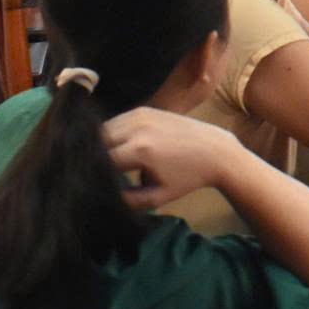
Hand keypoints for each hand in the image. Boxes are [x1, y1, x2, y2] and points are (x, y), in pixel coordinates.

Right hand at [103, 108, 247, 205]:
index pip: (101, 161)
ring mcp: (140, 114)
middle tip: (95, 171)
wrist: (215, 150)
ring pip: (105, 128)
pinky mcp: (144, 108)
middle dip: (94, 156)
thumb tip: (103, 197)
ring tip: (103, 160)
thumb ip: (128, 200)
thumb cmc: (188, 177)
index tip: (93, 183)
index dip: (95, 173)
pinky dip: (112, 133)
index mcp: (140, 150)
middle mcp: (136, 128)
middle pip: (98, 141)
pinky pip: (117, 120)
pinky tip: (115, 146)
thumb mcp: (158, 196)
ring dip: (100, 143)